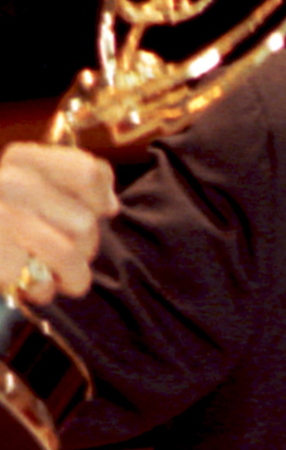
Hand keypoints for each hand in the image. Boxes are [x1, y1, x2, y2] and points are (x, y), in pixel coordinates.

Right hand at [0, 142, 118, 304]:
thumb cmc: (13, 215)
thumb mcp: (40, 185)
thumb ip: (81, 180)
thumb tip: (110, 206)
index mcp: (22, 158)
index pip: (88, 172)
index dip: (101, 198)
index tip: (101, 210)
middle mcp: (8, 182)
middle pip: (85, 221)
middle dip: (86, 244)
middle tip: (70, 251)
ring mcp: (2, 219)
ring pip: (70, 252)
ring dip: (73, 273)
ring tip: (59, 274)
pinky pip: (44, 283)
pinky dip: (45, 291)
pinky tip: (33, 283)